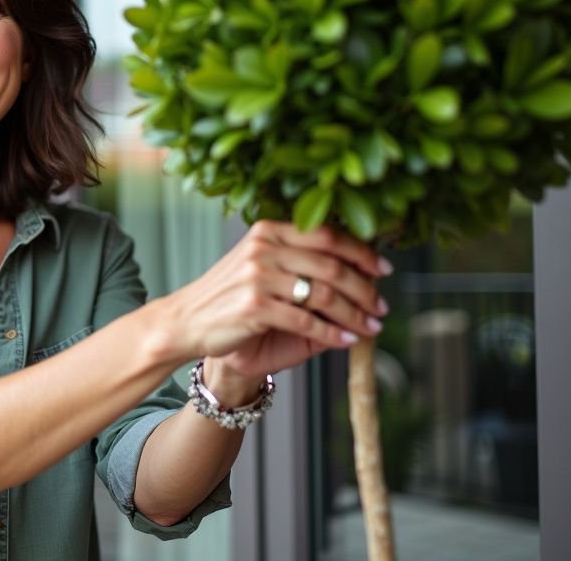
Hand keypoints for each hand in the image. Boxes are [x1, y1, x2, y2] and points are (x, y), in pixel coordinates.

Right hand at [161, 221, 390, 378]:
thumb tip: (362, 278)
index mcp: (268, 231)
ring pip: (324, 294)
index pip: (327, 235)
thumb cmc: (231, 298)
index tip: (383, 270)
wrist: (188, 321)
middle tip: (380, 306)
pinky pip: (307, 321)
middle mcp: (263, 247)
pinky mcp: (254, 306)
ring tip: (370, 327)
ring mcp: (257, 275)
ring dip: (354, 314)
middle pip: (331, 264)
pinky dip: (332, 333)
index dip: (361, 252)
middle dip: (364, 288)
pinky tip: (345, 340)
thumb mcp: (263, 269)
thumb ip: (303, 267)